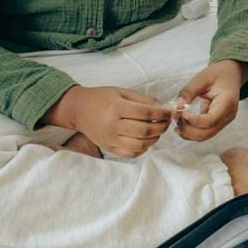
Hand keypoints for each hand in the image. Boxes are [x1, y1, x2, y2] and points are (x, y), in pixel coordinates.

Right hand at [50, 86, 172, 158]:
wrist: (78, 110)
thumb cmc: (102, 98)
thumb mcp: (122, 92)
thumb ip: (143, 100)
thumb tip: (163, 108)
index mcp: (116, 107)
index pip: (146, 113)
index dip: (162, 113)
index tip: (169, 112)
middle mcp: (112, 125)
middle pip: (145, 130)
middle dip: (161, 127)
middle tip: (166, 122)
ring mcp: (109, 139)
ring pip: (140, 145)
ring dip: (154, 139)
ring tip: (157, 131)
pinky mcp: (108, 147)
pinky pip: (130, 154)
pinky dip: (143, 149)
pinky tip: (146, 140)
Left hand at [173, 60, 247, 141]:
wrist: (231, 74)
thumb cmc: (218, 74)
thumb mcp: (202, 78)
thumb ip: (189, 92)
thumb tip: (176, 107)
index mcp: (227, 103)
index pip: (210, 120)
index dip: (193, 120)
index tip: (182, 112)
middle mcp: (228, 116)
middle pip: (206, 133)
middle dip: (187, 129)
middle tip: (176, 116)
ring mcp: (224, 121)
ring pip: (204, 136)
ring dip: (188, 132)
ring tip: (177, 119)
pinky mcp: (218, 123)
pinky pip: (204, 133)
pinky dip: (191, 132)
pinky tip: (182, 124)